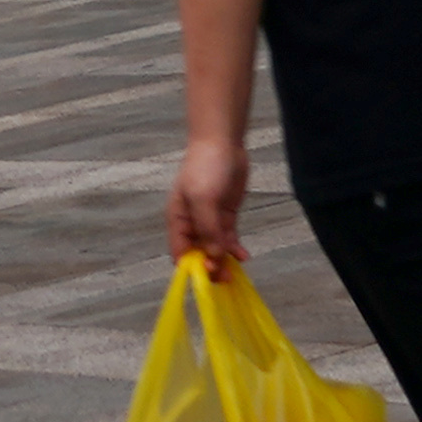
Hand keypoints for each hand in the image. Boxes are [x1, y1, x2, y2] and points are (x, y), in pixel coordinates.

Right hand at [171, 134, 248, 272]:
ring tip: (236, 271)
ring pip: (215, 249)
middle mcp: (191, 223)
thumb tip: (214, 257)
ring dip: (224, 261)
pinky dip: (234, 249)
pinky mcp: (225, 215)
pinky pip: (228, 239)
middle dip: (210, 268)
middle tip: (225, 279)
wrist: (223, 143)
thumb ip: (208, 229)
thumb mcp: (203, 199)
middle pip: (198, 254)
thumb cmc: (205, 168)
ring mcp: (210, 220)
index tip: (207, 275)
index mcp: (178, 219)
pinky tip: (243, 256)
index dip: (192, 267)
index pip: (179, 252)